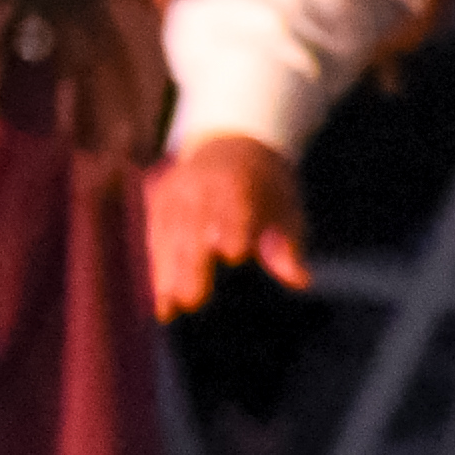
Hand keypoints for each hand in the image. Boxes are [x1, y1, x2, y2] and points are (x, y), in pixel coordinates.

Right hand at [148, 133, 307, 313]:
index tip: (235, 254)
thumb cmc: (266, 187)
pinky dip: (157, 273)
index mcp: (235, 178)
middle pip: (192, 226)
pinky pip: (154, 242)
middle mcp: (197, 184)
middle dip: (191, 263)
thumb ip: (286, 243)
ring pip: (167, 237)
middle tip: (192, 300)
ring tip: (169, 310)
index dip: (232, 226)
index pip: (233, 204)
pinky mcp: (156, 206)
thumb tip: (299, 280)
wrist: (229, 144)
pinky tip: (161, 305)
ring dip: (166, 274)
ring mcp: (171, 193)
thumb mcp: (285, 206)